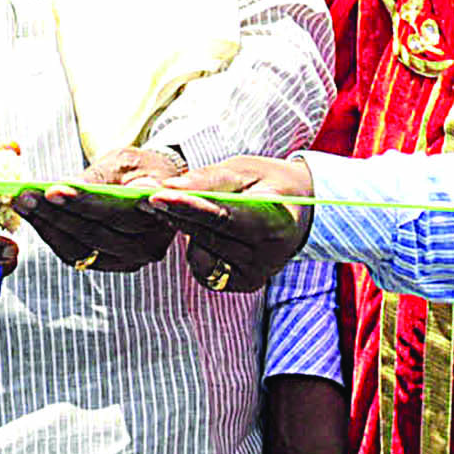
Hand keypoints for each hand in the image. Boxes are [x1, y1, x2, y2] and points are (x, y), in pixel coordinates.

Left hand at [12, 147, 183, 272]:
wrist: (155, 187)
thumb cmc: (141, 169)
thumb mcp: (125, 161)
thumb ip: (101, 176)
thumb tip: (72, 187)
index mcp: (160, 215)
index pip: (115, 212)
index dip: (82, 202)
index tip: (52, 190)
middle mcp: (149, 245)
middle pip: (94, 233)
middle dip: (55, 214)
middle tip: (26, 196)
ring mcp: (130, 259)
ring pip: (80, 248)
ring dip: (47, 226)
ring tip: (24, 204)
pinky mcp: (111, 264)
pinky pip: (76, 256)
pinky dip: (52, 236)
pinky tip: (35, 218)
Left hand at [144, 154, 313, 292]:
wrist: (299, 211)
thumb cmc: (269, 184)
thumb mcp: (245, 169)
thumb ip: (209, 180)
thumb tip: (171, 187)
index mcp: (275, 221)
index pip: (223, 217)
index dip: (188, 206)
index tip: (158, 195)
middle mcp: (268, 255)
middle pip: (208, 235)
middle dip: (178, 214)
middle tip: (154, 196)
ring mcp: (256, 274)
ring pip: (201, 253)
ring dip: (189, 230)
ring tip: (198, 210)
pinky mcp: (244, 284)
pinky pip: (204, 268)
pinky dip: (199, 248)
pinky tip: (209, 233)